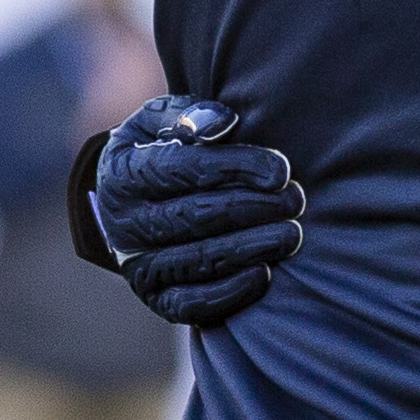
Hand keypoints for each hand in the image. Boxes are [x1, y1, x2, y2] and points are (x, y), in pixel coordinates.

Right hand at [96, 96, 304, 324]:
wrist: (134, 202)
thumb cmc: (163, 149)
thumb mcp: (164, 120)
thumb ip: (190, 115)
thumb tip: (222, 124)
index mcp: (124, 176)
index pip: (182, 171)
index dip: (235, 168)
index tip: (280, 170)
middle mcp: (124, 225)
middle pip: (194, 218)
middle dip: (252, 209)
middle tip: (295, 200)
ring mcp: (137, 265)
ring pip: (198, 261)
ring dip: (251, 248)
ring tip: (291, 235)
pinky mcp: (156, 297)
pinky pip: (191, 304)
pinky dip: (230, 292)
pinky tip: (264, 273)